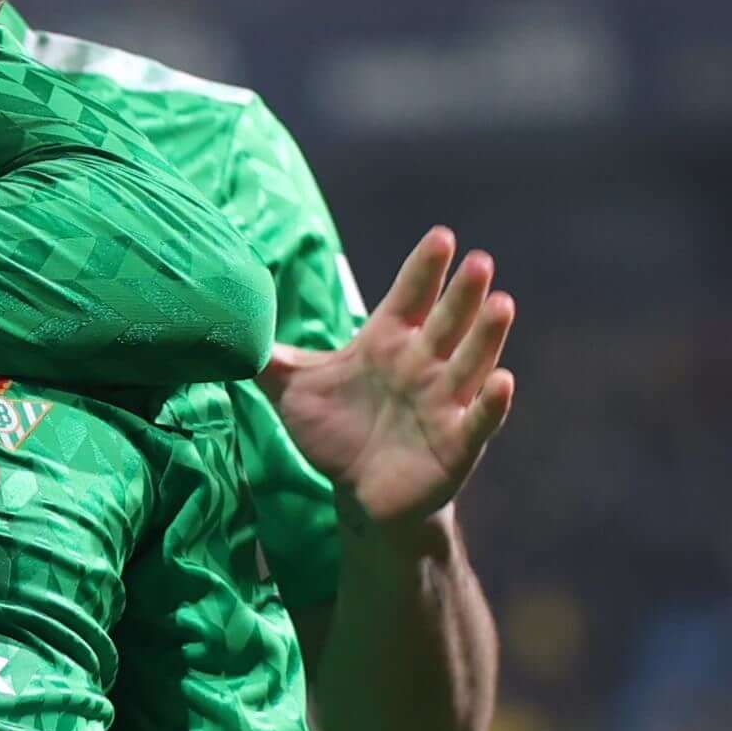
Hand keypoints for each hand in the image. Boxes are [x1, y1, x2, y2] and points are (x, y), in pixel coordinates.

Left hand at [265, 230, 515, 526]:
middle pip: (447, 322)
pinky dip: (492, 403)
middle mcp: (422, 364)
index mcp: (388, 341)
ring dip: (487, 336)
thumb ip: (267, 357)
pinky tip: (503, 381)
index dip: (425, 270)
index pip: (409, 297)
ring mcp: (444, 402)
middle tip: (480, 260)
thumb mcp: (295, 391)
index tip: (442, 237)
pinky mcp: (457, 443)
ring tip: (502, 303)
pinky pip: (479, 420)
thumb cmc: (336, 433)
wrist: (358, 493)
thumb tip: (228, 324)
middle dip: (462, 293)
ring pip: (471, 362)